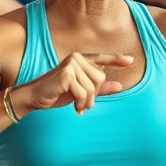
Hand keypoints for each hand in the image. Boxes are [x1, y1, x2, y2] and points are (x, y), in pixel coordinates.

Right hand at [16, 53, 132, 115]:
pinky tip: (74, 107)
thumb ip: (99, 88)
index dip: (117, 59)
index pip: (101, 58)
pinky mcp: (66, 74)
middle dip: (94, 94)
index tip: (131, 60)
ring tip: (79, 106)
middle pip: (100, 77)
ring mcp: (70, 64)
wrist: (34, 97)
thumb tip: (119, 86)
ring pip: (93, 86)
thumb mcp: (81, 92)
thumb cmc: (57, 93)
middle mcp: (76, 57)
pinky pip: (83, 92)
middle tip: (84, 103)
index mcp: (80, 59)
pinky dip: (80, 103)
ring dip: (87, 101)